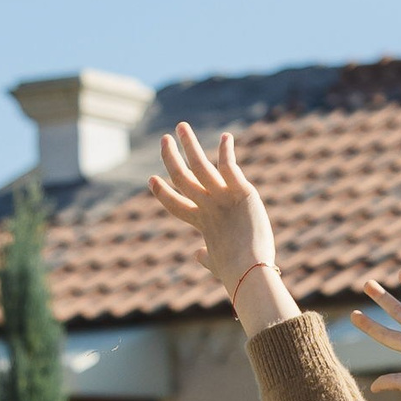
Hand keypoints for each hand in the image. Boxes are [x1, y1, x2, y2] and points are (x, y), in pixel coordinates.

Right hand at [149, 124, 286, 320]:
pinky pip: (229, 166)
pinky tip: (226, 137)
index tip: (151, 179)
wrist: (249, 271)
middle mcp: (207, 207)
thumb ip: (206, 258)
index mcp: (201, 223)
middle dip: (171, 158)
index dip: (162, 193)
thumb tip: (199, 255)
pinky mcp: (242, 192)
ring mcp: (222, 198)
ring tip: (181, 127)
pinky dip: (226, 150)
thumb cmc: (236, 274)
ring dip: (189, 145)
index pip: (175, 204)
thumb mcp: (217, 264)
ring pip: (199, 165)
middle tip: (165, 140)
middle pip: (182, 178)